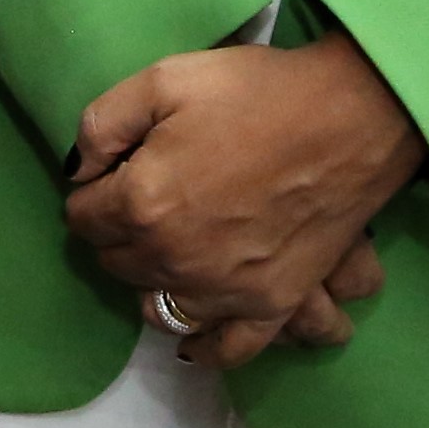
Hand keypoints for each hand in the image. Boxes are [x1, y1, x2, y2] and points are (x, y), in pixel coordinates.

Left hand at [64, 38, 428, 371]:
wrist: (351, 116)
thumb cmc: (258, 92)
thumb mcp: (166, 79)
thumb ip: (103, 124)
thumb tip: (78, 169)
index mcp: (142, 202)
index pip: (83, 216)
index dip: (93, 190)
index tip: (113, 172)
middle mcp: (174, 258)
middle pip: (117, 262)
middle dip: (119, 232)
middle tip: (146, 199)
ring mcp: (223, 290)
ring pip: (158, 307)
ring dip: (151, 281)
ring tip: (166, 253)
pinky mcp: (271, 304)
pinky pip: (227, 348)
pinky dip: (204, 348)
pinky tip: (192, 340)